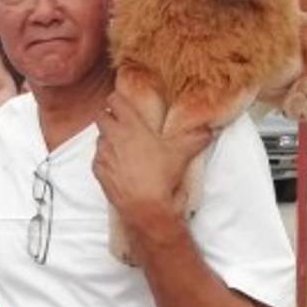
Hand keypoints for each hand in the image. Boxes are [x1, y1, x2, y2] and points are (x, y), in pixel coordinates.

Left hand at [93, 92, 211, 228]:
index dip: (118, 100)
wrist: (145, 206)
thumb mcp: (181, 154)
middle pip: (101, 116)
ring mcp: (103, 154)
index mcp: (131, 126)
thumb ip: (195, 138)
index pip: (114, 100)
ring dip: (107, 138)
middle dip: (109, 117)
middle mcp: (113, 136)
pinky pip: (97, 158)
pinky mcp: (98, 171)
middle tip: (122, 123)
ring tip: (122, 146)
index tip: (124, 104)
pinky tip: (118, 165)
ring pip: (99, 137)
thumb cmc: (161, 176)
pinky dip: (105, 158)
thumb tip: (209, 130)